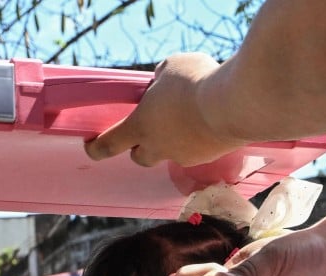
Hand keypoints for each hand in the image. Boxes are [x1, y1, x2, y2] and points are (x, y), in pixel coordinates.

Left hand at [84, 53, 242, 166]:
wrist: (234, 105)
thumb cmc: (195, 83)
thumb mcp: (171, 67)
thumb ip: (160, 77)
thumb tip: (162, 82)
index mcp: (141, 126)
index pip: (109, 145)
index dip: (97, 148)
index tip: (91, 147)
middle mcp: (160, 147)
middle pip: (140, 157)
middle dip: (140, 147)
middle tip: (148, 131)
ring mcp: (185, 155)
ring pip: (171, 154)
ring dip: (173, 142)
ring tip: (188, 119)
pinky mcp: (208, 157)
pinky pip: (197, 149)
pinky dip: (199, 139)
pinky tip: (210, 121)